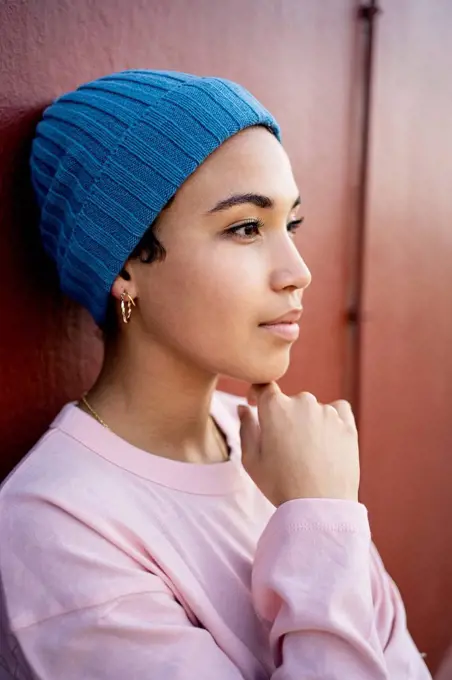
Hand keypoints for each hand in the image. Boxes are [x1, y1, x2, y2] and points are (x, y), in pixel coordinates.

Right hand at [238, 382, 359, 505]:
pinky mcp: (348, 424)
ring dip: (308, 422)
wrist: (319, 506)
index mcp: (275, 407)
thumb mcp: (251, 460)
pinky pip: (338, 411)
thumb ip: (246, 428)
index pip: (264, 386)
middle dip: (285, 417)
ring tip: (308, 453)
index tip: (257, 405)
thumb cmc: (280, 485)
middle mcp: (302, 401)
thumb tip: (243, 407)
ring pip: (313, 409)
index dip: (258, 394)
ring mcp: (327, 411)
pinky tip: (328, 440)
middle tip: (285, 447)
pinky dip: (333, 419)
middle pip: (290, 401)